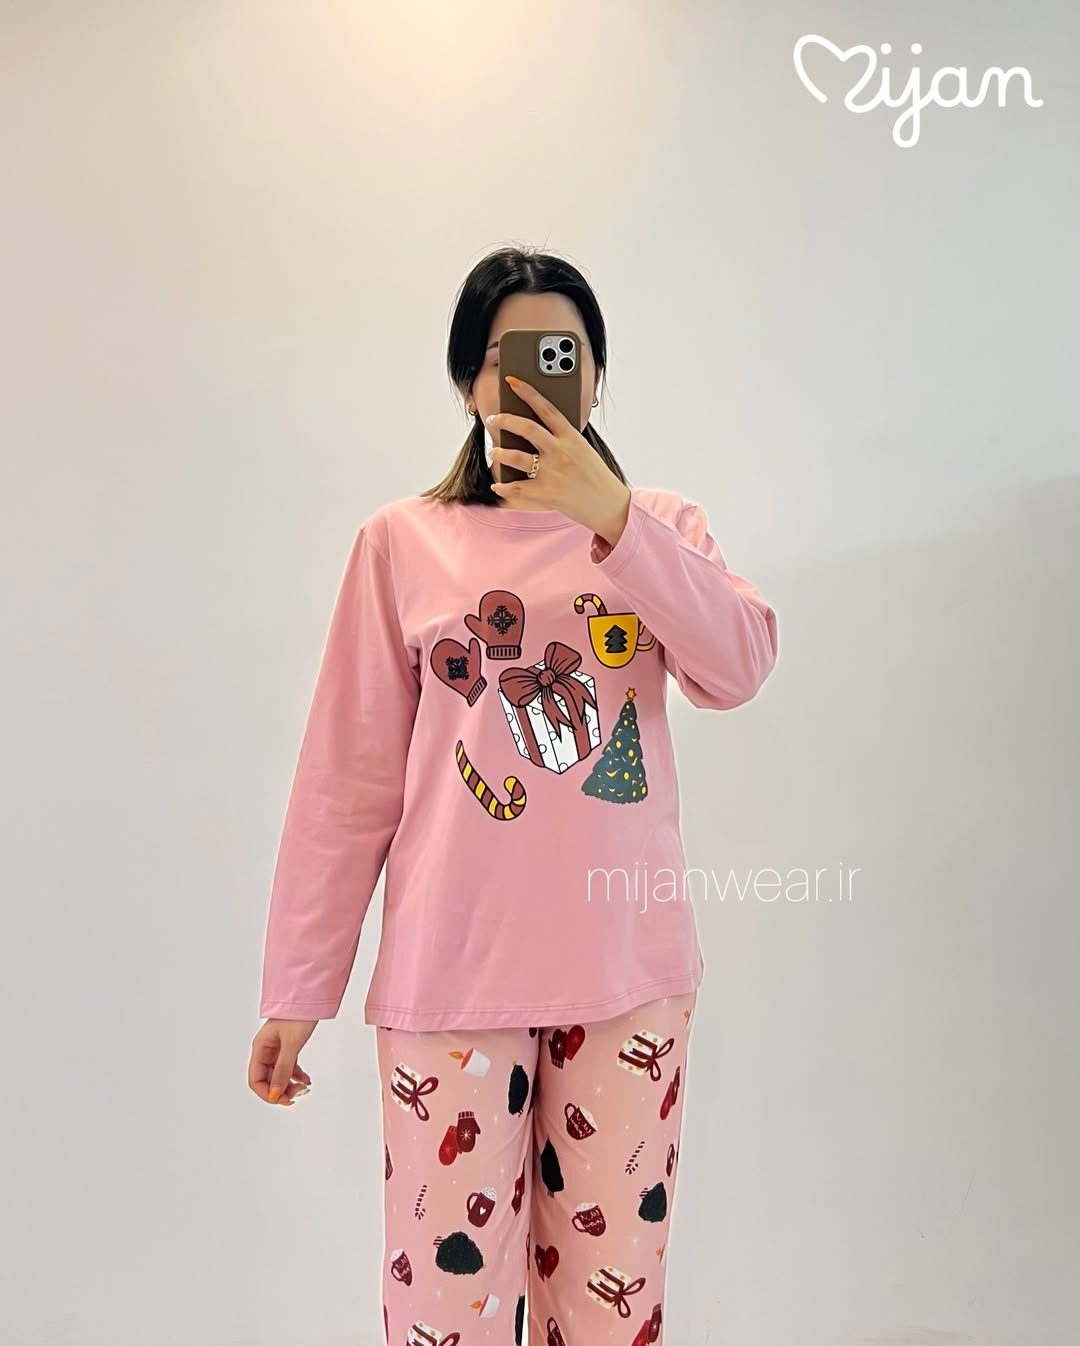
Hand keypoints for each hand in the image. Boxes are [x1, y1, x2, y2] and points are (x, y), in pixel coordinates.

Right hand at [249, 1019, 316, 1105]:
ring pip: (278, 1075)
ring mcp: (277, 1049)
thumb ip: (283, 1070)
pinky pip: (288, 1067)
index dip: (267, 1093)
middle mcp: (265, 1050)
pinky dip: (296, 1075)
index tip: (282, 1099)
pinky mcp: (288, 1046)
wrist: (310, 997)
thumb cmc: (297, 1015)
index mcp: (260, 1048)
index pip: (255, 1079)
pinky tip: (305, 1080)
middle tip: (297, 1094)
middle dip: (280, 1090)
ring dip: (289, 1085)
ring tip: (303, 1088)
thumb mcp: (291, 1045)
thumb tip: (276, 1094)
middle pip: (267, 1079)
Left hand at [487, 375, 630, 545]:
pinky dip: (503, 487)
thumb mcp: (583, 450)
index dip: (527, 392)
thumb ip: (562, 439)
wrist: (609, 505)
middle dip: (504, 420)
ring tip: (494, 451)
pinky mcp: (547, 493)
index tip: (513, 381)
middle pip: (526, 427)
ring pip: (516, 457)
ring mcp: (553, 472)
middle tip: (493, 419)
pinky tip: (497, 485)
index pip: (546, 407)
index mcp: (571, 437)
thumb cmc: (596, 477)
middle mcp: (560, 451)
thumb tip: (536, 431)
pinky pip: (517, 487)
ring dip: (500, 453)